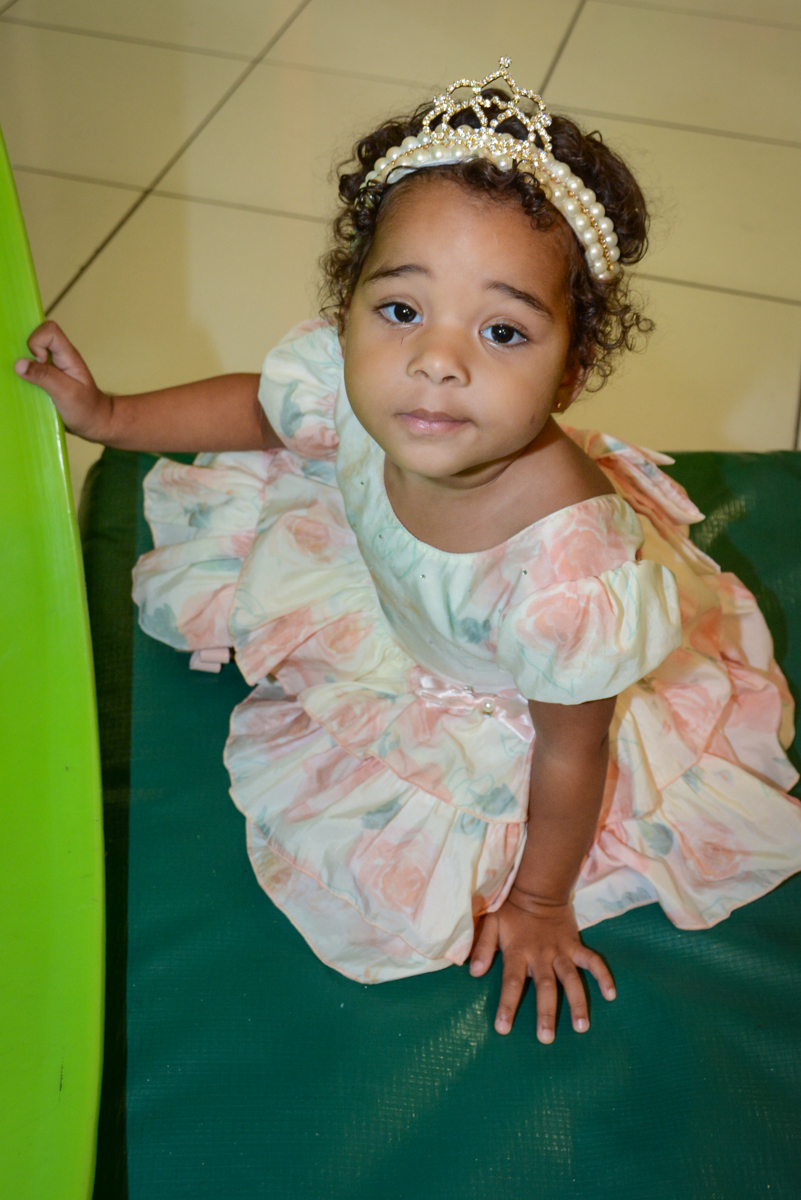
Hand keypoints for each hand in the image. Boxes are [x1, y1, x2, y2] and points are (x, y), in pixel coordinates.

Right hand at [15, 320, 111, 441]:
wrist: (95, 423)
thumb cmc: (86, 409)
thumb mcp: (66, 393)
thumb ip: (44, 376)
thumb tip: (19, 363)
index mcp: (68, 355)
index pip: (49, 330)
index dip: (37, 342)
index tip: (40, 363)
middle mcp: (59, 357)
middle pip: (37, 338)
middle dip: (27, 353)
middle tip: (33, 375)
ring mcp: (53, 367)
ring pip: (32, 354)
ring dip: (26, 366)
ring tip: (32, 383)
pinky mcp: (47, 378)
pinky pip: (32, 369)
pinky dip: (27, 376)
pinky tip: (31, 389)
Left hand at [470, 888, 615, 1041]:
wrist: (538, 889)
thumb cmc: (510, 910)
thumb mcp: (490, 924)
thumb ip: (483, 947)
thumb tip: (474, 972)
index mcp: (518, 952)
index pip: (511, 983)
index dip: (507, 1006)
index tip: (503, 1029)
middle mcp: (541, 955)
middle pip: (544, 986)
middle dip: (546, 1012)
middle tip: (547, 1038)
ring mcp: (561, 951)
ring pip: (571, 979)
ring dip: (577, 1003)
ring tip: (581, 1028)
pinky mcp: (575, 945)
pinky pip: (592, 961)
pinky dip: (603, 975)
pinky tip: (611, 995)